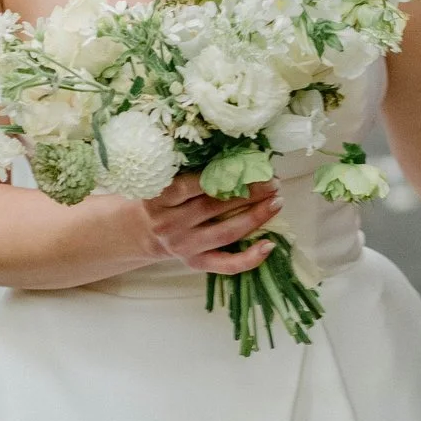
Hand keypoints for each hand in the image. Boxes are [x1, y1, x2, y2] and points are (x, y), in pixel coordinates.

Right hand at [135, 170, 281, 273]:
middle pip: (213, 207)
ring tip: (276, 203)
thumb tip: (238, 156)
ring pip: (225, 232)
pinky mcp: (195, 263)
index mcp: (159, 198)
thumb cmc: (164, 199)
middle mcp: (169, 224)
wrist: (143, 232)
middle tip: (272, 182)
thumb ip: (191, 170)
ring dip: (254, 217)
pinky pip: (225, 264)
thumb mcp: (166, 181)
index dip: (222, 175)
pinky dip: (250, 258)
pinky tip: (270, 245)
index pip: (191, 185)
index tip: (249, 165)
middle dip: (247, 193)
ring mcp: (183, 246)